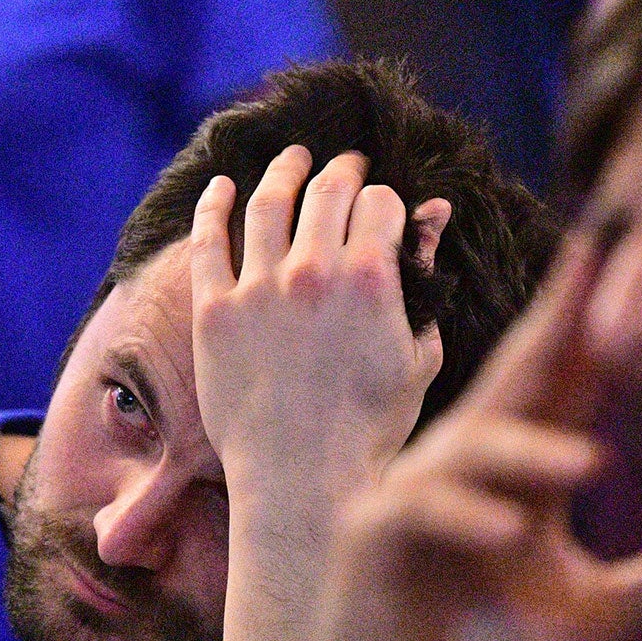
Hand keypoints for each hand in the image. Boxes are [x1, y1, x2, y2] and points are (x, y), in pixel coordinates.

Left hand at [191, 147, 443, 511]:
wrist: (302, 480)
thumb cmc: (371, 428)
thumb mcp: (419, 355)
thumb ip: (424, 279)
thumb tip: (433, 216)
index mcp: (372, 281)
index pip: (381, 202)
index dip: (386, 200)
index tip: (382, 208)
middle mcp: (313, 273)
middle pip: (328, 189)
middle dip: (342, 170)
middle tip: (344, 165)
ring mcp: (259, 290)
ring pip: (269, 201)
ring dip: (284, 170)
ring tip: (292, 160)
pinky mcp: (215, 312)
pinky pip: (209, 241)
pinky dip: (214, 204)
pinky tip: (220, 186)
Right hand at [297, 233, 641, 640]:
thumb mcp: (598, 616)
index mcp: (523, 471)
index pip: (567, 380)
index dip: (598, 319)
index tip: (641, 249)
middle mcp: (470, 462)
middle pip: (519, 373)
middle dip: (559, 315)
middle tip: (601, 256)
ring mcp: (417, 489)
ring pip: (480, 445)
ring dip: (535, 452)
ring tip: (592, 467)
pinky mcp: (374, 533)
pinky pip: (423, 509)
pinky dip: (466, 515)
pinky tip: (508, 530)